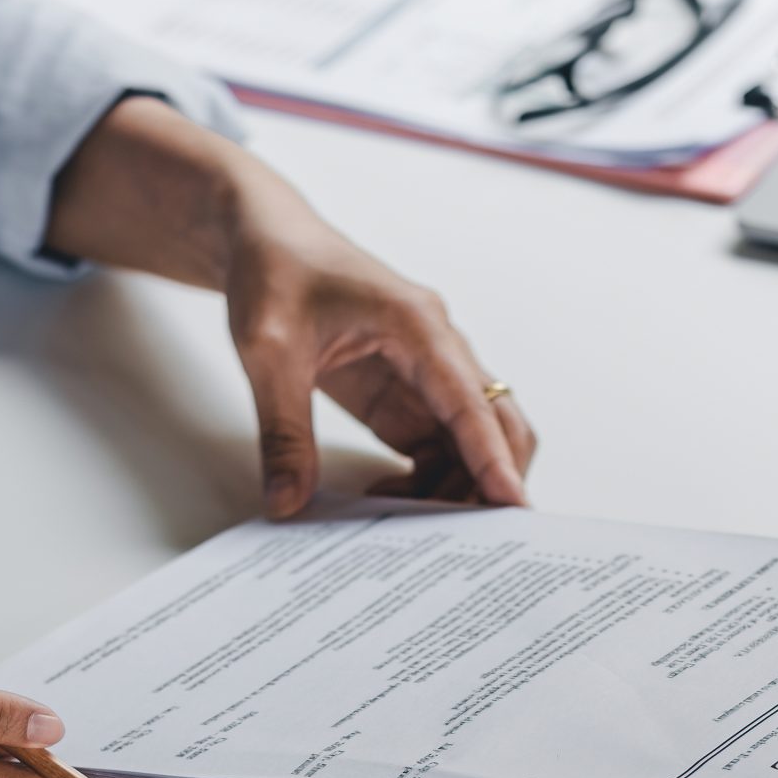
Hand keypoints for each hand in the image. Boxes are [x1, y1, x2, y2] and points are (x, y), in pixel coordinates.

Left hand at [46, 97, 534, 518]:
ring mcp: (428, 373)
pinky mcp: (408, 393)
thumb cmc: (274, 272)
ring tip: (407, 526)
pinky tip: (388, 500)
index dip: (492, 457)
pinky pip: (440, 445)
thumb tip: (286, 501)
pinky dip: (430, 479)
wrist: (264, 239)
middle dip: (491, 479)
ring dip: (456, 486)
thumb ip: (282, 430)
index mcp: (418, 326)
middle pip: (496, 423)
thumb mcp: (266, 351)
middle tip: (465, 538)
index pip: (470, 401)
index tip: (512, 506)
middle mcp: (438, 349)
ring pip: (473, 441)